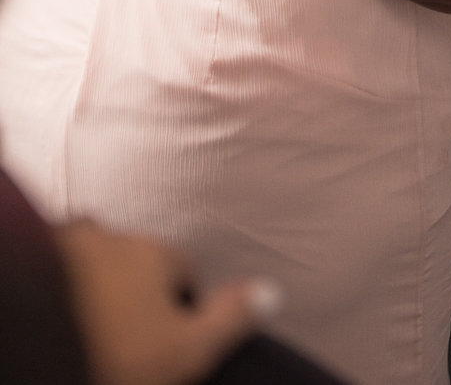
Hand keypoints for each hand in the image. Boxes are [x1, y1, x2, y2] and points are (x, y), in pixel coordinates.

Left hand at [56, 220, 274, 384]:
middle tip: (126, 335)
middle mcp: (115, 235)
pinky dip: (64, 282)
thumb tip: (273, 291)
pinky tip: (63, 315)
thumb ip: (231, 318)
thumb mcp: (186, 352)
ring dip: (99, 281)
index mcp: (156, 252)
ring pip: (97, 257)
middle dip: (138, 286)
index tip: (163, 340)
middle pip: (139, 259)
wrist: (42, 354)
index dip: (180, 306)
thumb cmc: (116, 357)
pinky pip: (57, 261)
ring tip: (92, 325)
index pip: (185, 268)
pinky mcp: (35, 254)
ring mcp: (68, 242)